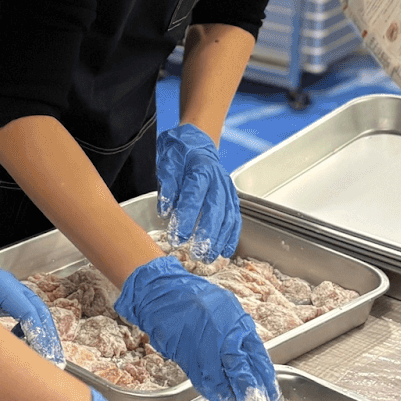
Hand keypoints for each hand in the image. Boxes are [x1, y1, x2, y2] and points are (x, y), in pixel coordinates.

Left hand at [0, 222, 64, 363]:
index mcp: (0, 284)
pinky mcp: (2, 297)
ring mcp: (6, 290)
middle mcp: (7, 285)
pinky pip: (24, 313)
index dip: (39, 334)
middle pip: (38, 309)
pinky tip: (23, 344)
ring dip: (42, 333)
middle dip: (48, 335)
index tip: (45, 355)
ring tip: (45, 356)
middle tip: (54, 359)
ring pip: (34, 311)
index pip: (29, 311)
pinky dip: (29, 329)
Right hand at [116, 256, 277, 400]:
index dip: (266, 382)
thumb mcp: (228, 309)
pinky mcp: (188, 358)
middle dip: (253, 397)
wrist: (163, 293)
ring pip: (223, 382)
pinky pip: (204, 382)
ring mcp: (205, 349)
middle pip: (243, 373)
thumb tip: (249, 358)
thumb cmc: (195, 297)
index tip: (273, 398)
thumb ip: (239, 333)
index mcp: (239, 324)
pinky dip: (214, 397)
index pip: (259, 359)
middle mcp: (225, 338)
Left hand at [156, 123, 241, 258]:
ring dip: (220, 239)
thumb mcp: (167, 164)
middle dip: (206, 235)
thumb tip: (165, 210)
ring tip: (209, 257)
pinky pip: (235, 218)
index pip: (194, 197)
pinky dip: (231, 236)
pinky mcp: (231, 197)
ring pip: (228, 217)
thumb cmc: (180, 154)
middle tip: (196, 253)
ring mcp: (227, 189)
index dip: (187, 218)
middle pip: (215, 210)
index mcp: (200, 170)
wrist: (196, 142)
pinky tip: (225, 250)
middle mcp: (218, 180)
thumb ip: (167, 186)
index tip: (177, 236)